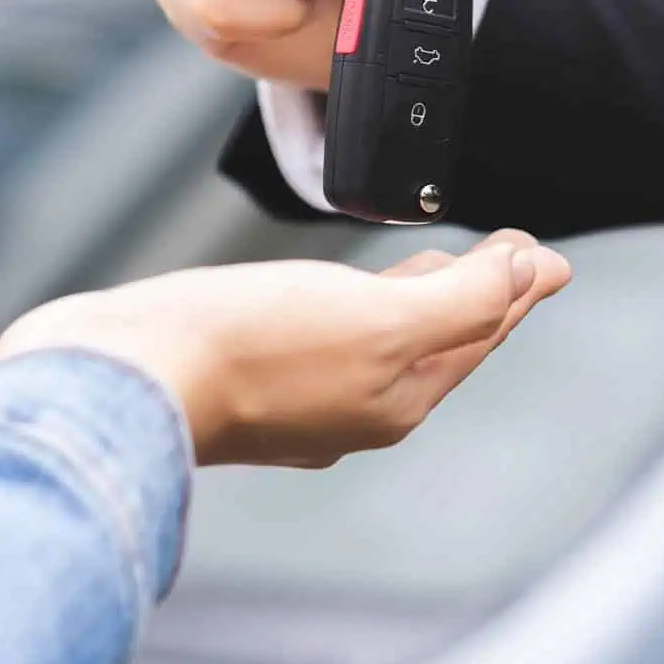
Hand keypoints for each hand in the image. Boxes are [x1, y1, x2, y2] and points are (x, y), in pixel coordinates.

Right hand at [0, 233, 568, 467]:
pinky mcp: (242, 376)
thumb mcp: (377, 319)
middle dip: (476, 299)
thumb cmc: (243, 347)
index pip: (476, 333)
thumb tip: (532, 273)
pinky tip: (331, 294)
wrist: (120, 376)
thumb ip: (461, 298)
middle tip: (511, 261)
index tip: (543, 255)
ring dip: (417, 303)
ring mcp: (295, 398)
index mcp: (397, 396)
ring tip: (438, 270)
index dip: (514, 288)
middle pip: (434, 342)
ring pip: (379, 342)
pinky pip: (323, 337)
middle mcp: (352, 408)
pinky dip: (353, 307)